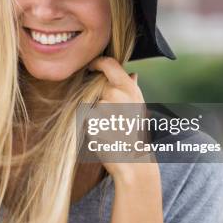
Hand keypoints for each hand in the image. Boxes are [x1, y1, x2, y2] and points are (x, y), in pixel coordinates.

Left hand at [87, 56, 157, 183]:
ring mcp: (103, 107)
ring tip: (107, 126)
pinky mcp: (92, 120)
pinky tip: (101, 132)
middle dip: (96, 96)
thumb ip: (131, 88)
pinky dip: (89, 124)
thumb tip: (131, 74)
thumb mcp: (138, 107)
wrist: (132, 159)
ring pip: (88, 102)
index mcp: (128, 87)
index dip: (96, 63)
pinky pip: (84, 116)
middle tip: (109, 115)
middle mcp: (116, 93)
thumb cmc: (134, 132)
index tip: (90, 67)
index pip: (109, 64)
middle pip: (95, 85)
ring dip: (93, 112)